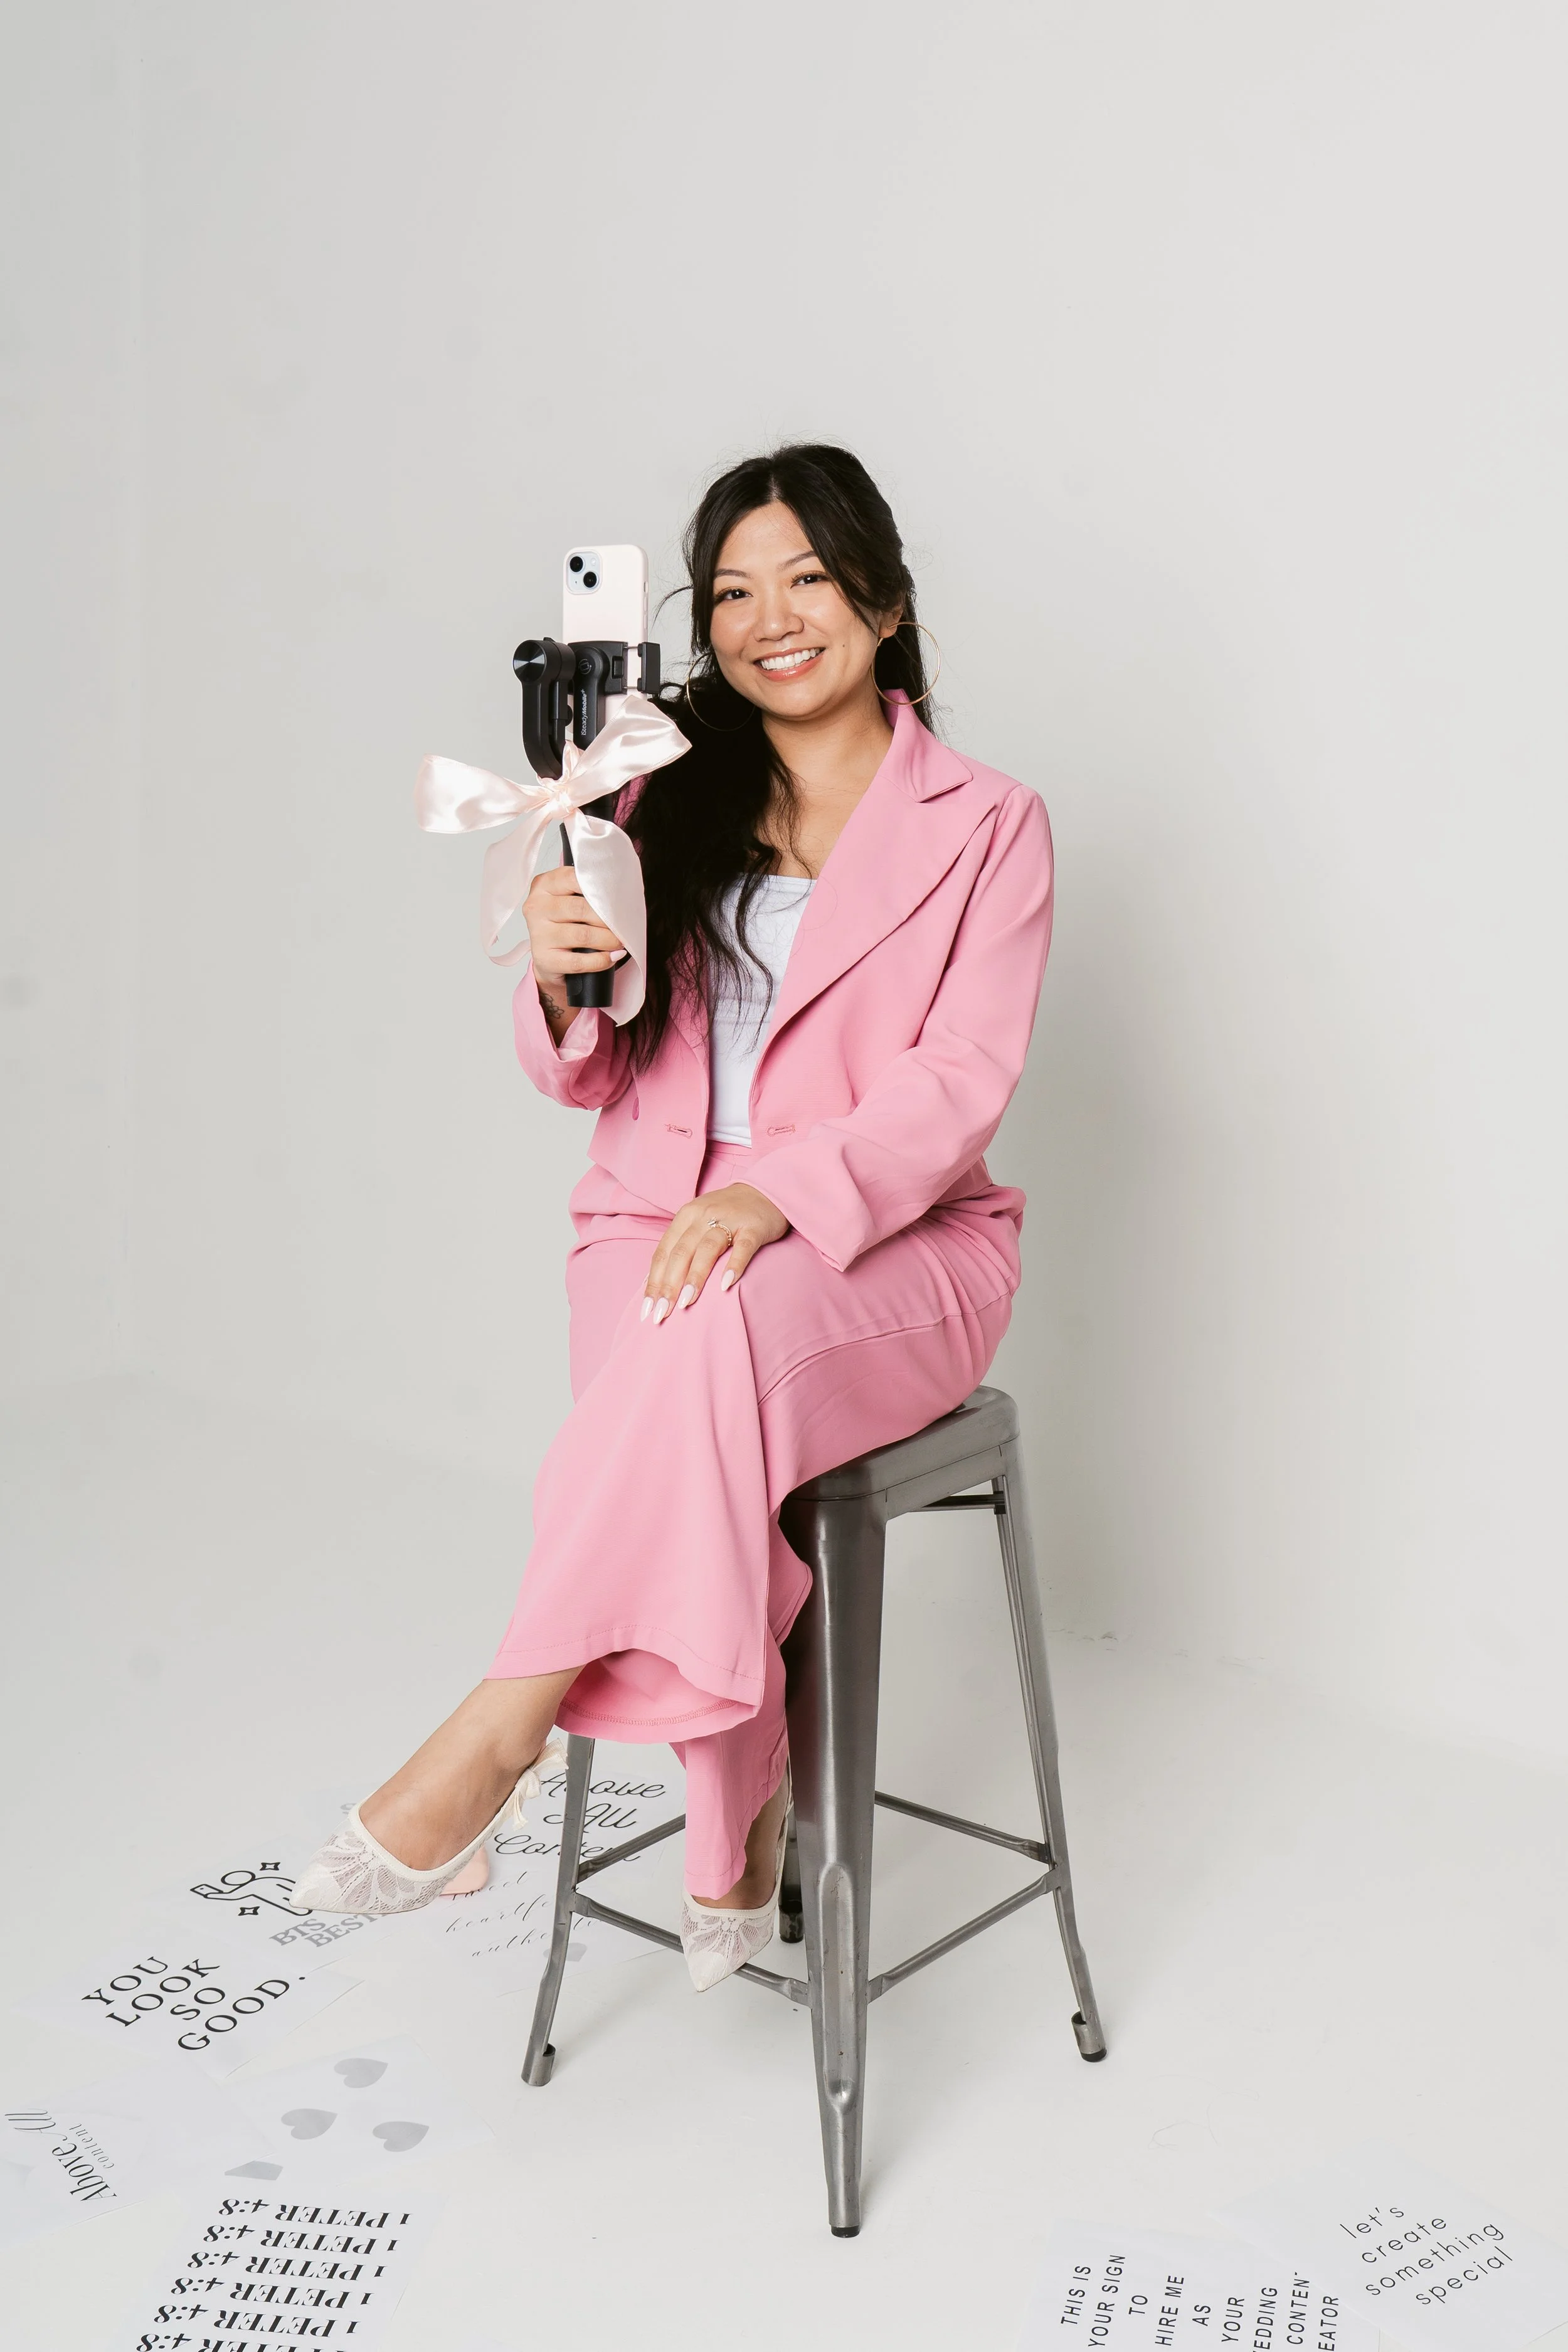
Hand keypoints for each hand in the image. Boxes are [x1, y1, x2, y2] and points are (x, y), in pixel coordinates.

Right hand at [525, 865, 627, 1036]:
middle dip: (608, 918)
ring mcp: (539, 934)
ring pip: (583, 935)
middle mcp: (537, 907)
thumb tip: (621, 895)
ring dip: (609, 940)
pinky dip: (601, 960)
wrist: (547, 958)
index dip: (599, 887)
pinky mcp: (545, 959)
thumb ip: (587, 891)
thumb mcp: (568, 898)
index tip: (619, 896)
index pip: (573, 878)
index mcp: (544, 885)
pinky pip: (579, 961)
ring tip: (621, 941)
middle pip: (580, 908)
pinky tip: (613, 957)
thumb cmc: (564, 922)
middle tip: (625, 924)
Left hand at [642, 1183, 790, 1322]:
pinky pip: (742, 1248)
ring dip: (694, 1277)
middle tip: (661, 1314)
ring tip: (685, 1303)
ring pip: (706, 1250)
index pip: (663, 1253)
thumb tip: (657, 1285)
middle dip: (668, 1285)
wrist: (766, 1191)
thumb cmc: (727, 1214)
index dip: (653, 1282)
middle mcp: (703, 1216)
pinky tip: (725, 1285)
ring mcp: (729, 1220)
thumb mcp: (698, 1223)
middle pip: (680, 1253)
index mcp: (685, 1217)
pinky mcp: (753, 1227)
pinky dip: (733, 1265)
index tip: (646, 1310)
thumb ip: (680, 1247)